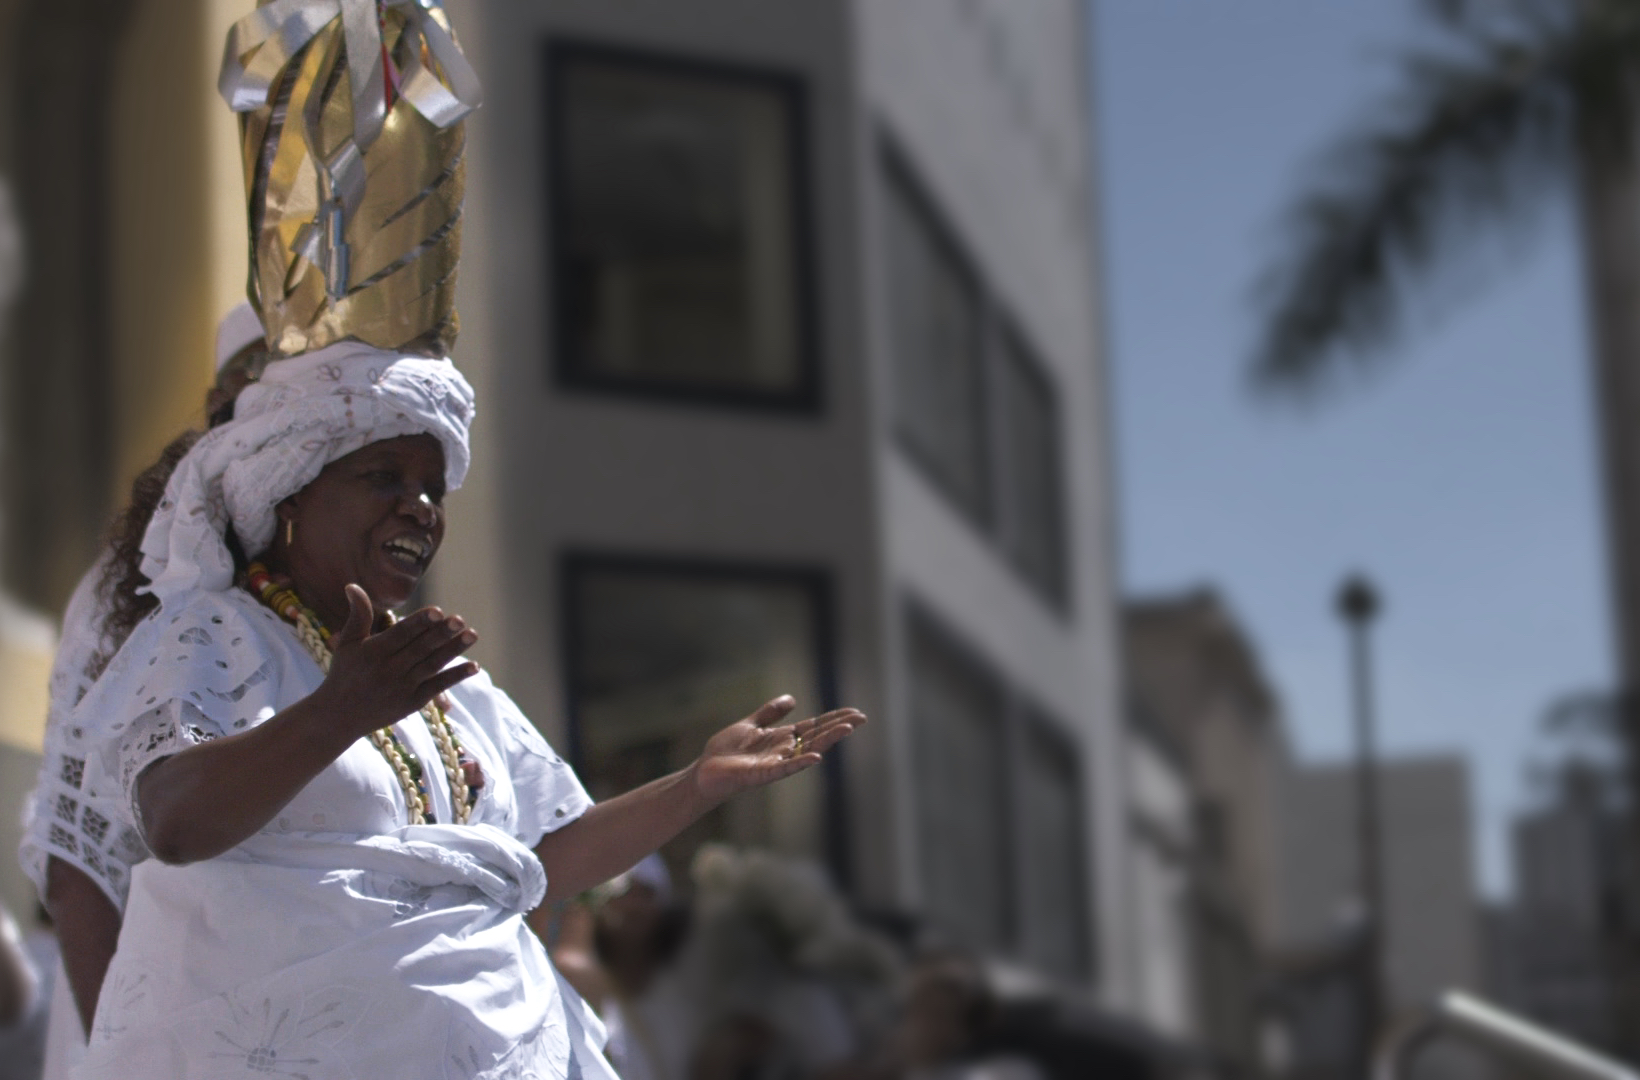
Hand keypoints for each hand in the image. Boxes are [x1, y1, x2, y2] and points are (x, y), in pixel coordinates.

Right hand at [316, 584, 479, 738]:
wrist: (338, 717)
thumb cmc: (344, 674)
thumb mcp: (347, 643)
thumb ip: (358, 615)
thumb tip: (353, 585)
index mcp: (373, 652)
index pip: (401, 634)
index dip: (420, 622)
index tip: (438, 611)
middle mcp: (389, 669)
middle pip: (420, 648)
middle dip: (441, 634)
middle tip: (460, 620)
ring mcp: (403, 687)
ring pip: (432, 665)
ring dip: (453, 651)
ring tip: (472, 634)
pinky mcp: (412, 702)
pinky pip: (437, 687)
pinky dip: (455, 677)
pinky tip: (475, 667)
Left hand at [688, 696, 865, 804]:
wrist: (704, 772)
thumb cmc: (726, 752)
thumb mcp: (750, 725)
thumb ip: (770, 714)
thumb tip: (792, 699)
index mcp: (782, 739)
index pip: (814, 726)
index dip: (833, 718)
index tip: (854, 712)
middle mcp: (783, 751)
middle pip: (816, 736)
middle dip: (838, 727)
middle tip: (861, 718)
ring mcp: (775, 763)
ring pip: (807, 751)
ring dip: (827, 740)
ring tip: (847, 730)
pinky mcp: (761, 774)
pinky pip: (785, 769)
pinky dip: (801, 763)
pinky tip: (817, 757)